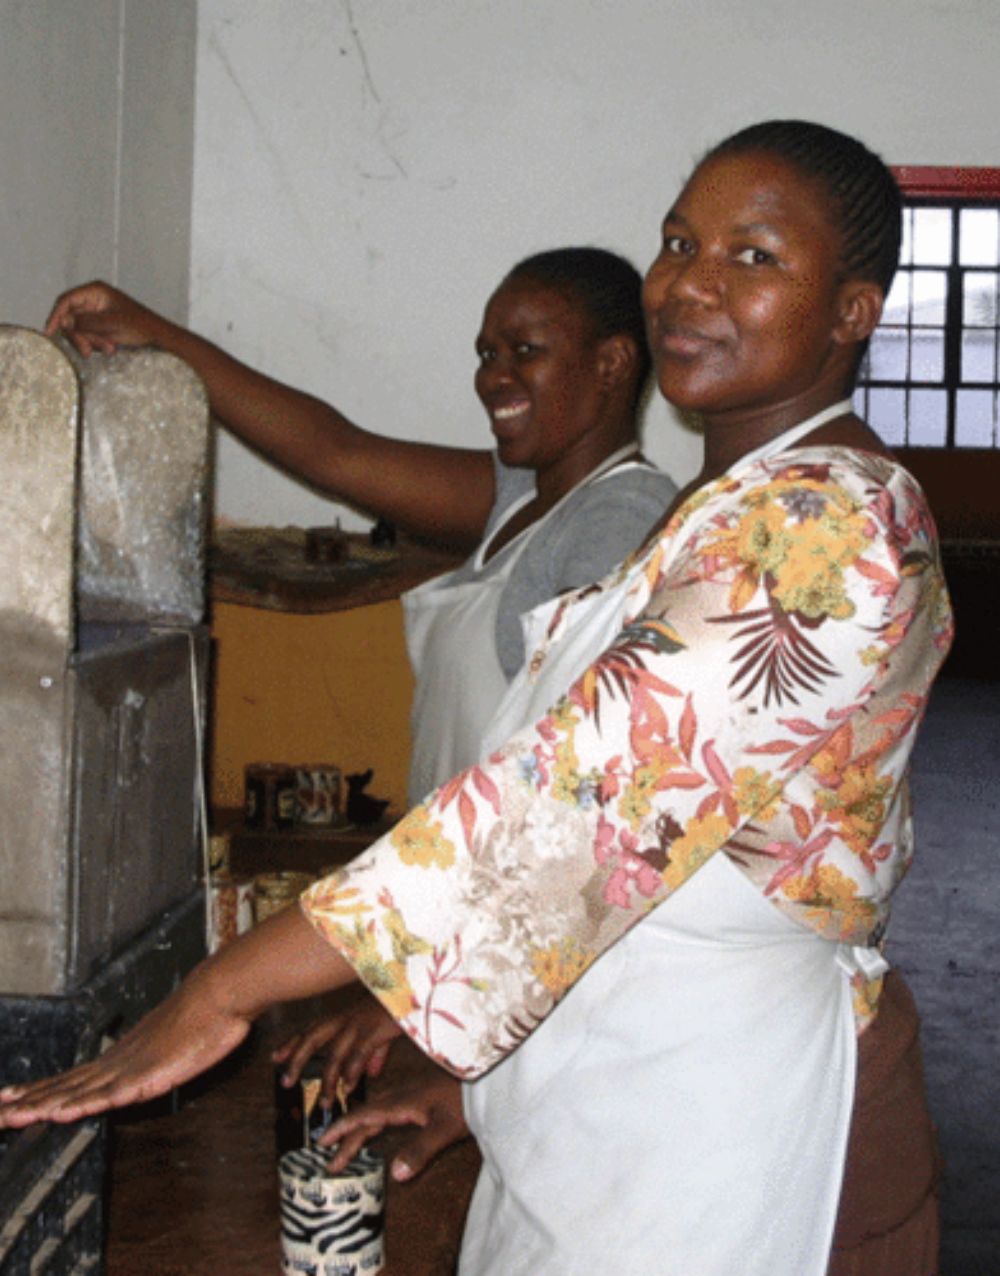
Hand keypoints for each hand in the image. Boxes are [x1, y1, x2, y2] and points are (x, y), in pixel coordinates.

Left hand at [0, 964, 250, 1126]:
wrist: (217, 993)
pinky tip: (59, 1114)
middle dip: (28, 1100)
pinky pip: (107, 1096)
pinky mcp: (145, 1076)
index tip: (11, 1097)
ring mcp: (128, 1069)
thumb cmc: (202, 1015)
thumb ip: (155, 1056)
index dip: (40, 1089)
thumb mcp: (173, 1041)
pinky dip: (80, 1105)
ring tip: (11, 1116)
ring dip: (42, 1105)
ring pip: (77, 1092)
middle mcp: (117, 1062)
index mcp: (121, 1056)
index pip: (72, 1077)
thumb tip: (147, 1064)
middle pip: (64, 1086)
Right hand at [45, 281, 164, 356]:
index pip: (66, 301)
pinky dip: (96, 344)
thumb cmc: (139, 325)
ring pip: (78, 329)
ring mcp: (95, 312)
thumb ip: (87, 322)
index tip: (49, 332)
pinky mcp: (99, 325)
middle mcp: (92, 299)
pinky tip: (110, 348)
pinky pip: (87, 336)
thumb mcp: (112, 324)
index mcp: (95, 291)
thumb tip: (65, 321)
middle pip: (70, 318)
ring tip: (109, 349)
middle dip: (79, 336)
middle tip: (88, 352)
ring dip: (90, 342)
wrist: (157, 335)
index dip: (56, 316)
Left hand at [272, 998, 402, 1108]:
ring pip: (335, 1052)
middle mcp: (348, 1017)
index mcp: (347, 1015)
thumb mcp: (383, 1028)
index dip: (293, 1042)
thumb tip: (370, 1072)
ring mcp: (361, 1022)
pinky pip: (359, 1052)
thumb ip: (374, 1050)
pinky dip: (352, 1072)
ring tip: (324, 1102)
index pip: (313, 1028)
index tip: (274, 1058)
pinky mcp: (377, 1028)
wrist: (419, 985)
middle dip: (297, 1059)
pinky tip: (349, 1088)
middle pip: (314, 1037)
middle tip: (285, 1082)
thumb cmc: (401, 1005)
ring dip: (327, 1080)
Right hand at [318, 1068, 469, 1181]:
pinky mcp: (419, 1097)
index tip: (322, 1142)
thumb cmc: (466, 1104)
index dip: (342, 1129)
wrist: (486, 1082)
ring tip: (344, 1145)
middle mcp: (400, 1096)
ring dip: (359, 1128)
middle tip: (329, 1158)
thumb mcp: (445, 1129)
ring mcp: (410, 1095)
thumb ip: (420, 1151)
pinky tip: (376, 1127)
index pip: (363, 1116)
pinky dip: (374, 1121)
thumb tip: (394, 1175)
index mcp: (400, 1102)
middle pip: (366, 1117)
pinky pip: (387, 1109)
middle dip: (346, 1136)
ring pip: (376, 1112)